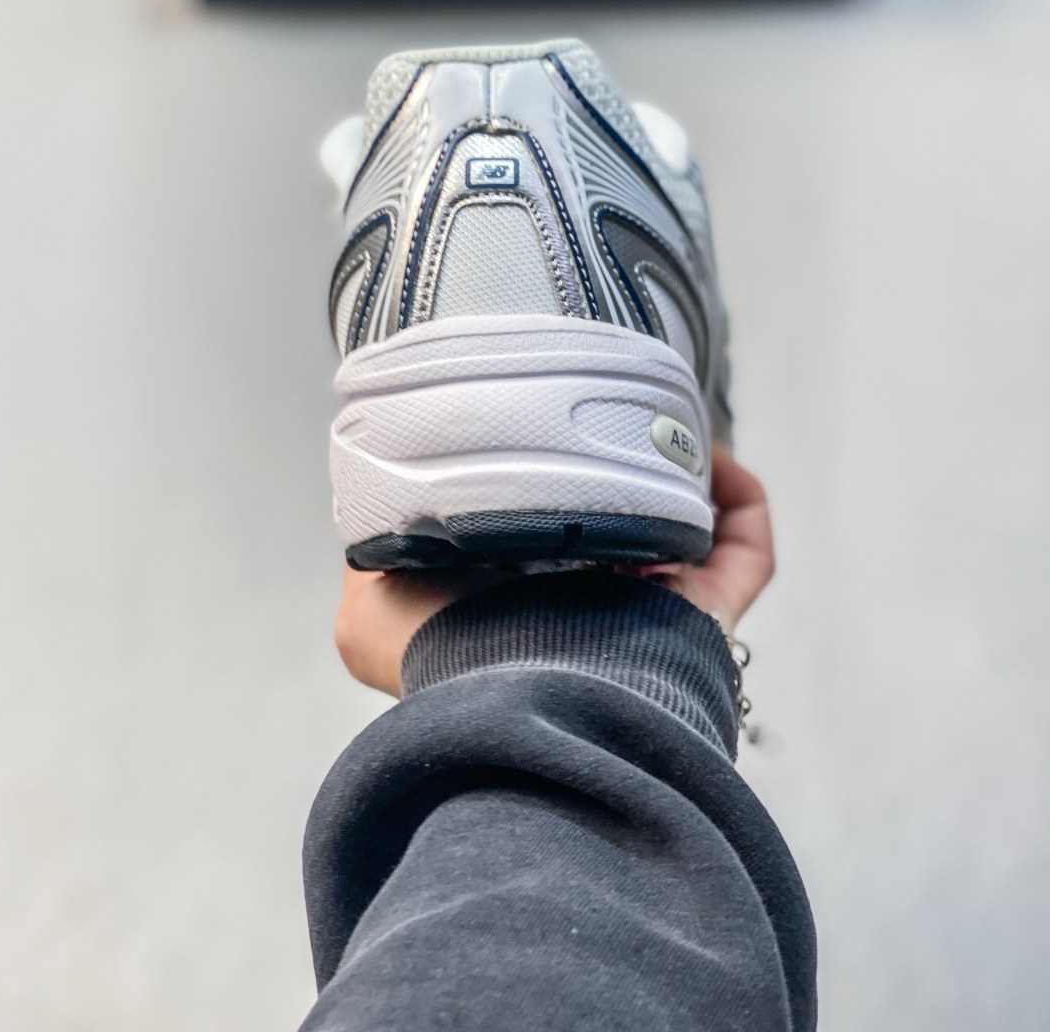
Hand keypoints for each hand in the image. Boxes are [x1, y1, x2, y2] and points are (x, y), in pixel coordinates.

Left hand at [335, 450, 774, 695]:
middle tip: (615, 427)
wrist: (515, 690)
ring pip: (693, 534)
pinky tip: (709, 455)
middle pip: (631, 533)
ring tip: (661, 428)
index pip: (553, 544)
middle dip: (628, 477)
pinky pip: (747, 548)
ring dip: (682, 477)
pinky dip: (739, 497)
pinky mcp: (712, 609)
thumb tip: (380, 518)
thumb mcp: (369, 609)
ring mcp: (661, 613)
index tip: (544, 444)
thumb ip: (376, 557)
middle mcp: (597, 611)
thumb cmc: (444, 659)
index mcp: (526, 606)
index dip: (553, 495)